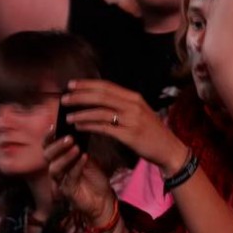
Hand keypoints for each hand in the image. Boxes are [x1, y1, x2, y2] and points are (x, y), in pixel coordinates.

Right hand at [44, 133, 115, 225]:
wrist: (103, 199)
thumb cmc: (94, 178)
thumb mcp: (89, 158)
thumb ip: (81, 148)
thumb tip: (78, 130)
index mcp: (59, 160)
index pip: (48, 147)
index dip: (49, 137)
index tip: (54, 126)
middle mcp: (57, 170)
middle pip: (47, 156)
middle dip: (57, 145)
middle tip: (70, 137)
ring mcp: (60, 182)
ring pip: (54, 168)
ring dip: (65, 156)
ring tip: (76, 147)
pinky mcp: (67, 192)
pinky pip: (69, 177)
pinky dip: (77, 166)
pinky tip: (84, 157)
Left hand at [61, 79, 187, 173]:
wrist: (169, 148)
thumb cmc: (151, 132)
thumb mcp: (140, 112)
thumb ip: (122, 105)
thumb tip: (98, 100)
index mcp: (134, 97)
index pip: (106, 86)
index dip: (87, 84)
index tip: (71, 85)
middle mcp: (133, 105)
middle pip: (101, 96)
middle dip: (79, 96)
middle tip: (64, 99)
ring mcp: (132, 120)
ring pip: (100, 111)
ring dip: (81, 113)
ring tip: (67, 117)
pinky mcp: (129, 135)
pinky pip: (104, 128)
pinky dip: (89, 126)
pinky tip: (79, 127)